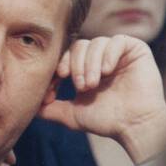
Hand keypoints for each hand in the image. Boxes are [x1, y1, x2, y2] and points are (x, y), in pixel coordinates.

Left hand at [38, 35, 165, 164]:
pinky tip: (107, 71)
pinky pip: (116, 40)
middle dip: (75, 66)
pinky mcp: (135, 49)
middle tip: (80, 86)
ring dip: (90, 64)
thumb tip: (30, 107)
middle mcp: (101, 58)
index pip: (66, 55)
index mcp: (86, 68)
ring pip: (94, 43)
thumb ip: (51, 109)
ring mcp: (117, 52)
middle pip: (78, 46)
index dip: (58, 67)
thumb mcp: (72, 114)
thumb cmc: (107, 121)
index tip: (54, 88)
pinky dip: (108, 54)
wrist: (133, 125)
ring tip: (93, 84)